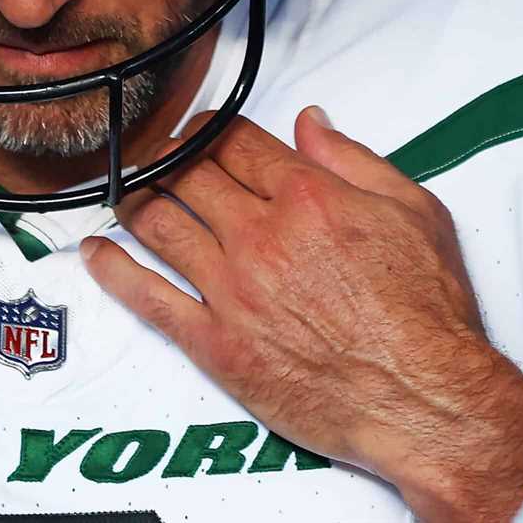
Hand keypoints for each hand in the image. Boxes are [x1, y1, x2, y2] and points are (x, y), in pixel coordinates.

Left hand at [81, 107, 522, 521]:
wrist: (426, 399)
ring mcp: (232, 291)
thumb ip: (354, 161)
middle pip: (188, 174)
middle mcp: (261, 238)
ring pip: (158, 224)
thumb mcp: (416, 212)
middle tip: (153, 152)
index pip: (236, 141)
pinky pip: (148, 298)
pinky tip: (93, 253)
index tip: (198, 127)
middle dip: (164, 155)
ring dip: (131, 198)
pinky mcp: (217, 343)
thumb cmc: (428, 315)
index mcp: (308, 199)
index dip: (209, 126)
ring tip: (120, 188)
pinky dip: (112, 271)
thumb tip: (311, 123)